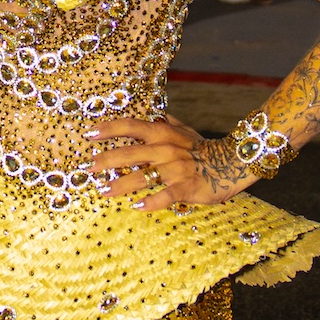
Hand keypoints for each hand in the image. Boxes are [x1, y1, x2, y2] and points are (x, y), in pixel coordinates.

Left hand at [83, 115, 245, 208]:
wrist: (232, 162)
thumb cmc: (202, 148)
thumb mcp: (183, 130)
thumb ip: (166, 122)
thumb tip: (151, 114)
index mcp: (163, 133)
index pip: (131, 126)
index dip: (109, 129)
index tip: (89, 134)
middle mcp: (165, 149)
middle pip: (129, 153)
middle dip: (105, 160)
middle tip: (87, 168)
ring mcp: (175, 168)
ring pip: (142, 176)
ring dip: (121, 185)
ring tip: (104, 191)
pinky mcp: (186, 187)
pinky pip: (165, 195)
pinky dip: (151, 201)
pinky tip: (136, 206)